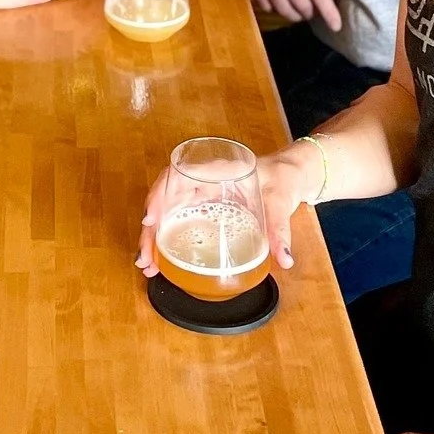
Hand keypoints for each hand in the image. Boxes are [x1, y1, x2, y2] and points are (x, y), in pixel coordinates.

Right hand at [136, 142, 320, 276]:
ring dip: (153, 233)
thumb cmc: (280, 180)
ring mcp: (201, 191)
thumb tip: (284, 260)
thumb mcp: (280, 203)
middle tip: (145, 257)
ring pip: (167, 208)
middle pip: (165, 195)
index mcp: (218, 170)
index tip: (151, 221)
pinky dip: (165, 234)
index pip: (180, 175)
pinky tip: (160, 256)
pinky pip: (177, 215)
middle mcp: (203, 178)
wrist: (288, 176)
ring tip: (147, 263)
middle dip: (150, 226)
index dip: (160, 195)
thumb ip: (279, 231)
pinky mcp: (203, 203)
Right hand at [228, 0, 341, 30]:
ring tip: (298, 11)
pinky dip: (275, 7)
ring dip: (294, 14)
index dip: (329, 12)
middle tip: (313, 10)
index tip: (337, 26)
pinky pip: (265, 4)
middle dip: (310, 13)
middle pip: (301, 5)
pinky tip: (279, 1)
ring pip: (283, 8)